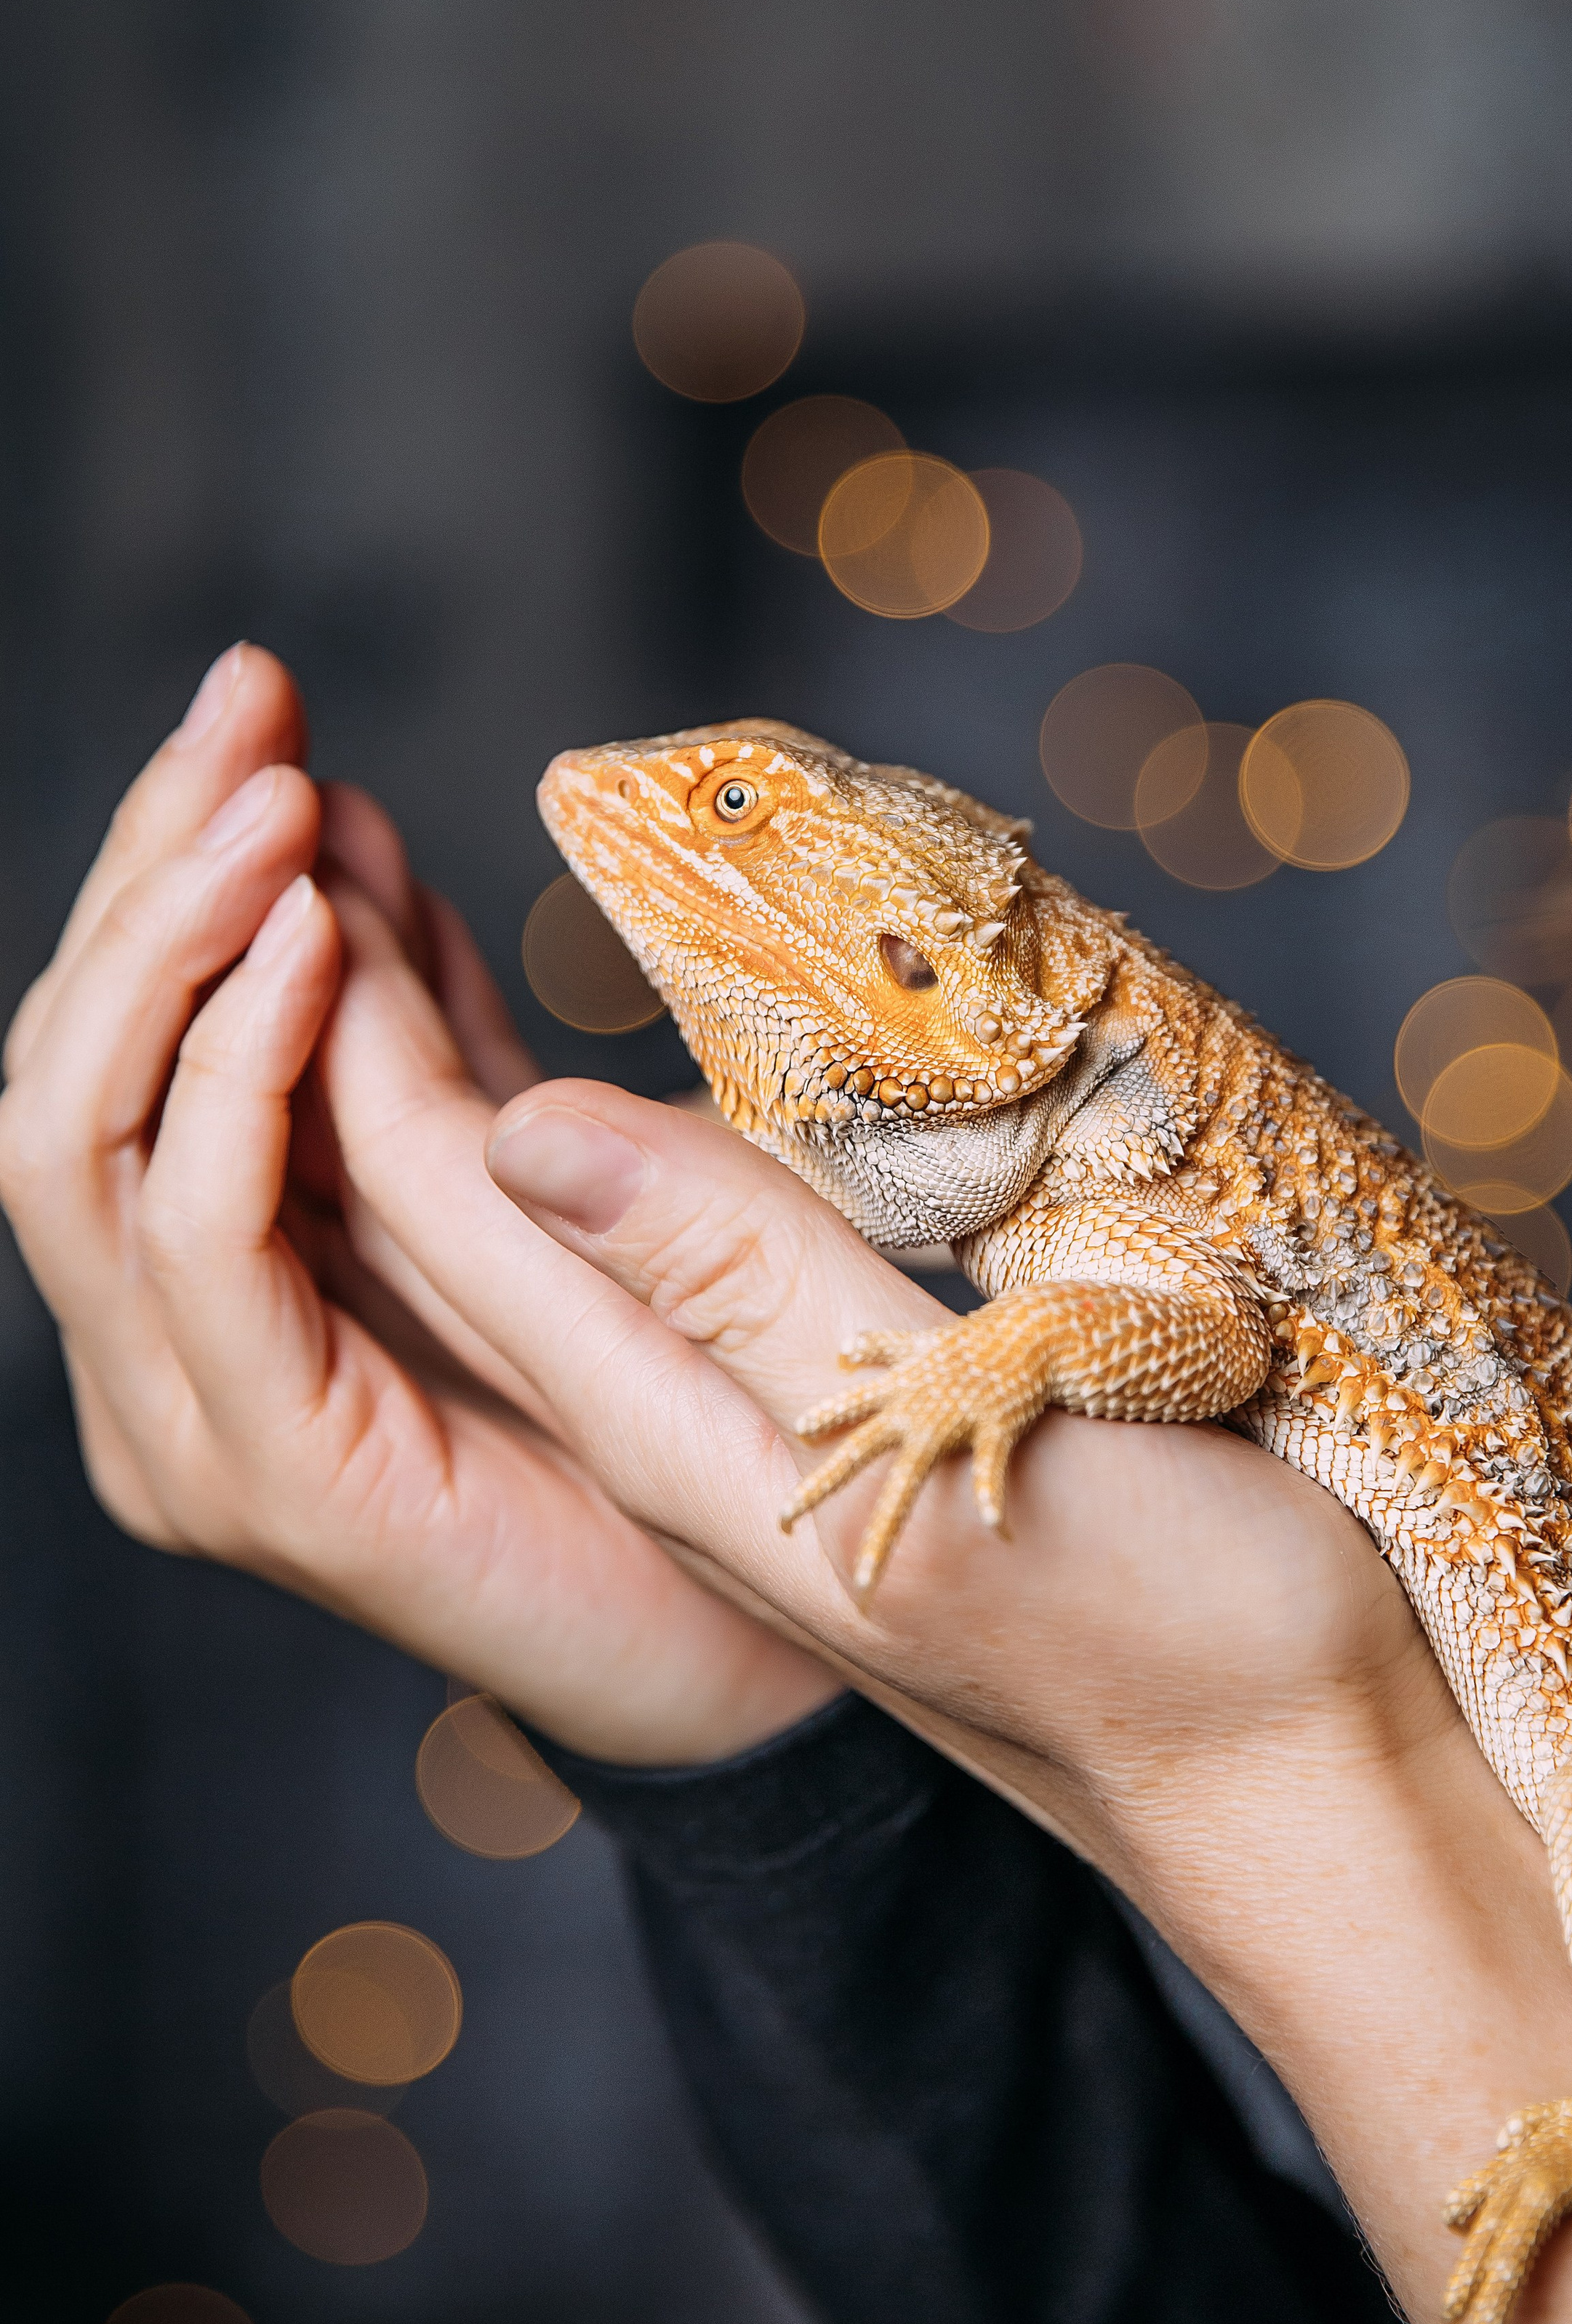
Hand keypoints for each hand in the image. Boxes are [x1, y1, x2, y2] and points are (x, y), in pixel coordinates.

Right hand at [0, 645, 834, 1762]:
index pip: (116, 1038)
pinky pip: (196, 1243)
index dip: (167, 859)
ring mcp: (185, 1424)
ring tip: (270, 803)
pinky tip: (304, 954)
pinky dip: (233, 1081)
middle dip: (152, 871)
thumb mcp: (515, 1166)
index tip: (259, 695)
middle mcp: (157, 1349)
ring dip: (170, 947)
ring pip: (74, 1138)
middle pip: (61, 1065)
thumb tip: (338, 825)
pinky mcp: (267, 1481)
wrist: (751, 1628)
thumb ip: (414, 1031)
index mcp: (204, 1275)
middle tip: (249, 711)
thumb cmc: (648, 1406)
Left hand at [319, 899, 1571, 2323]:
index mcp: (698, 1445)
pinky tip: (595, 1088)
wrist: (1307, 1785)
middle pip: (473, 1225)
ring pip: (558, 1240)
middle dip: (371, 1041)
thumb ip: (752, 1281)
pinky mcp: (860, 1440)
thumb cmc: (1189, 1630)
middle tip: (291, 850)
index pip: (461, 1218)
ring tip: (394, 923)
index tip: (286, 865)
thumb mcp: (975, 1432)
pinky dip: (599, 1146)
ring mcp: (774, 1449)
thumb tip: (519, 1128)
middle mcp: (701, 1444)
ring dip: (458, 1076)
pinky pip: (670, 1268)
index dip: (366, 1039)